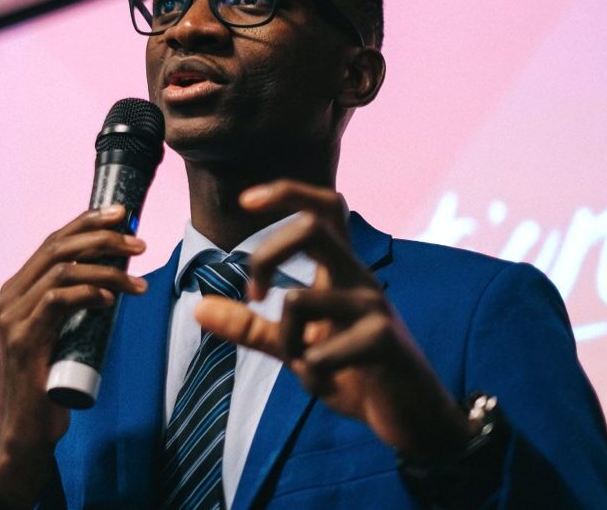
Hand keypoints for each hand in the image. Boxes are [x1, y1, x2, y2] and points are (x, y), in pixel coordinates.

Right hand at [0, 204, 147, 506]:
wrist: (28, 429)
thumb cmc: (51, 380)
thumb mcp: (64, 332)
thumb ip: (76, 305)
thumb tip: (116, 276)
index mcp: (17, 289)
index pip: (53, 241)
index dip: (87, 221)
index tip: (122, 213)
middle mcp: (9, 297)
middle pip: (58, 248)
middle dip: (103, 238)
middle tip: (141, 243)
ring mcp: (12, 317)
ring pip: (62, 271)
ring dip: (107, 270)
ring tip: (139, 282)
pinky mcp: (23, 340)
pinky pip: (58, 302)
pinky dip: (88, 294)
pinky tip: (112, 298)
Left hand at [194, 181, 472, 459]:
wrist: (409, 416)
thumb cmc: (353, 371)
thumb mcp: (294, 346)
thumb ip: (250, 326)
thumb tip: (197, 307)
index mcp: (338, 271)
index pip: (322, 208)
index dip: (286, 191)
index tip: (246, 201)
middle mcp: (358, 277)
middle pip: (313, 226)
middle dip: (266, 254)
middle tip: (254, 294)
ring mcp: (374, 306)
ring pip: (299, 299)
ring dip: (287, 339)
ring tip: (306, 364)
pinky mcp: (385, 340)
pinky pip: (321, 350)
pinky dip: (311, 372)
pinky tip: (327, 383)